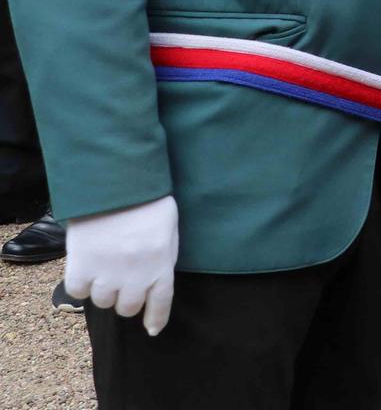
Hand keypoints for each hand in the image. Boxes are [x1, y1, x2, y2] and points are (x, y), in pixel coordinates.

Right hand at [66, 195, 178, 335]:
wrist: (118, 184)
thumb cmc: (149, 203)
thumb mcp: (169, 232)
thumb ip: (163, 259)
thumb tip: (156, 281)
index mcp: (161, 265)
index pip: (160, 303)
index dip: (155, 319)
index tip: (153, 329)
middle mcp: (136, 276)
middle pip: (127, 307)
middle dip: (125, 298)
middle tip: (121, 281)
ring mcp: (107, 273)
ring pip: (103, 301)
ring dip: (104, 290)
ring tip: (104, 269)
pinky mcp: (82, 266)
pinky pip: (79, 292)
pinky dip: (82, 284)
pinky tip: (86, 269)